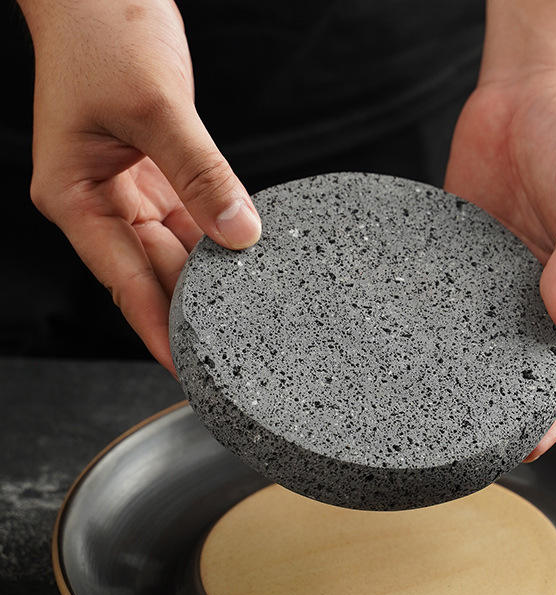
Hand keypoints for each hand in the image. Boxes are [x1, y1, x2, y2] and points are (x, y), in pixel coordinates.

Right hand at [21, 0, 260, 372]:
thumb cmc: (103, 34)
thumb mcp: (157, 110)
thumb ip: (202, 175)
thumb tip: (242, 233)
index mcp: (76, 197)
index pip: (124, 280)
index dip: (158, 327)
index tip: (188, 368)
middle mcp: (99, 201)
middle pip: (151, 273)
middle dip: (189, 310)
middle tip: (231, 349)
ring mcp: (128, 190)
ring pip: (174, 250)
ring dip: (208, 276)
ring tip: (247, 314)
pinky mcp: (157, 173)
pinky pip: (190, 218)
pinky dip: (216, 236)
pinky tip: (244, 257)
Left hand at [445, 70, 555, 457]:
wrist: (536, 85)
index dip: (555, 410)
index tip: (527, 446)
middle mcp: (549, 296)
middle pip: (527, 365)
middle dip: (504, 406)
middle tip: (470, 446)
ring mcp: (502, 281)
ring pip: (483, 342)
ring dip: (463, 375)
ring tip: (433, 413)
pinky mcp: (464, 260)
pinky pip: (447, 300)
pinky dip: (431, 327)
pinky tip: (409, 350)